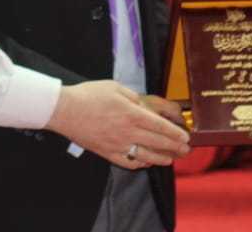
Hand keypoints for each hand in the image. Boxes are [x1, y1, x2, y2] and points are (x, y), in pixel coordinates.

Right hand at [47, 81, 190, 169]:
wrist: (65, 110)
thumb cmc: (89, 95)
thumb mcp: (116, 87)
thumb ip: (134, 98)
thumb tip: (145, 107)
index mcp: (132, 114)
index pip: (161, 127)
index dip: (175, 133)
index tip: (186, 137)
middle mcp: (128, 132)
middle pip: (157, 142)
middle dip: (175, 147)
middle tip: (186, 150)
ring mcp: (117, 145)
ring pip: (145, 156)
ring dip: (161, 158)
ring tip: (171, 159)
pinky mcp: (107, 153)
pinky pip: (128, 162)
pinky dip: (140, 164)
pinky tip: (146, 162)